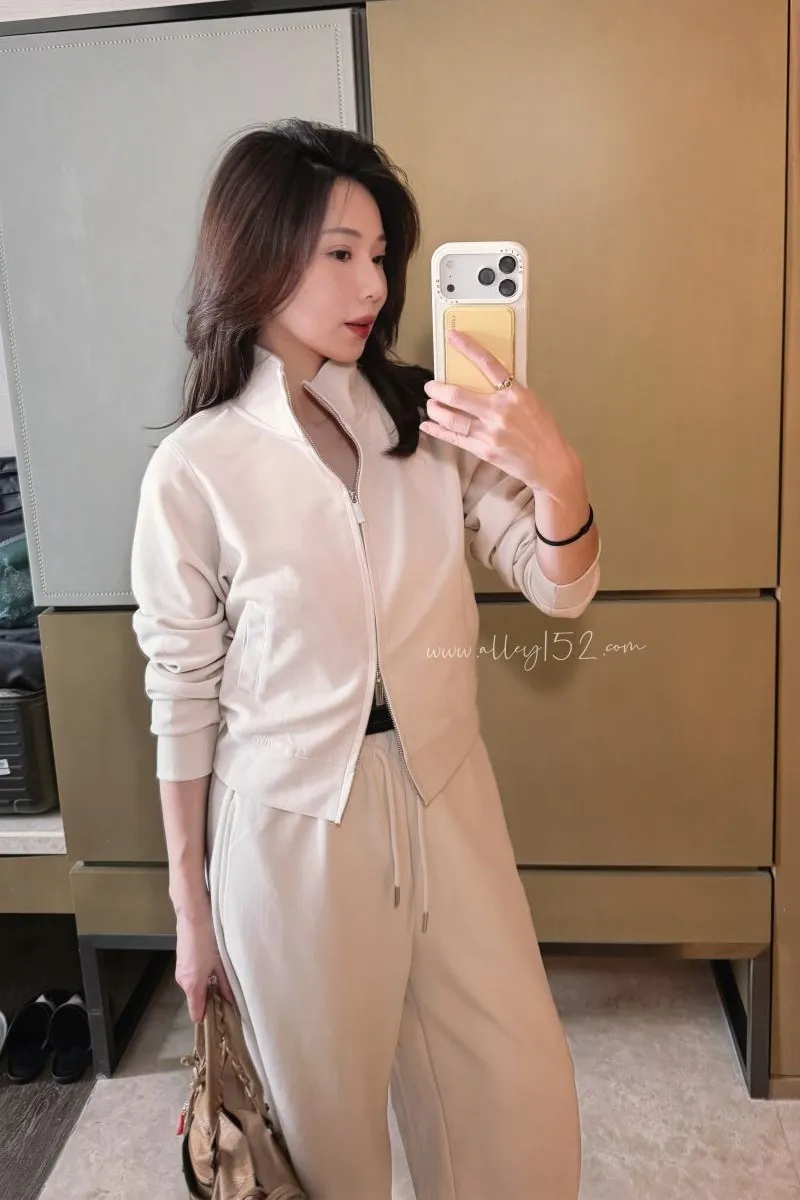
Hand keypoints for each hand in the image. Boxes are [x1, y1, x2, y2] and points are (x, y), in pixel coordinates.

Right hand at [175, 907, 235, 1022]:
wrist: (193, 915)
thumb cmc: (208, 938)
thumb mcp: (221, 962)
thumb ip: (226, 984)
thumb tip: (232, 1001)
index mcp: (193, 986)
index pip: (196, 1014)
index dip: (209, 1018)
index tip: (222, 1018)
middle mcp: (183, 982)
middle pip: (196, 1000)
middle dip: (210, 1000)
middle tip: (228, 995)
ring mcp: (180, 972)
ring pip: (194, 988)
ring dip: (206, 986)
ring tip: (222, 977)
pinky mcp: (181, 962)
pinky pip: (191, 977)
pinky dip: (201, 976)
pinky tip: (213, 966)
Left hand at [421, 329, 582, 502]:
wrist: (551, 463)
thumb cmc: (542, 431)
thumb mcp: (530, 402)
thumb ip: (508, 391)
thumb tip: (483, 381)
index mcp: (515, 393)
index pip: (488, 364)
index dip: (467, 348)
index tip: (452, 336)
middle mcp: (500, 411)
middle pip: (457, 395)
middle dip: (437, 389)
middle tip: (430, 387)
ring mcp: (490, 432)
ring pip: (451, 418)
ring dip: (435, 410)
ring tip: (430, 405)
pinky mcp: (484, 451)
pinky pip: (455, 438)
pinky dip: (438, 431)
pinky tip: (427, 426)